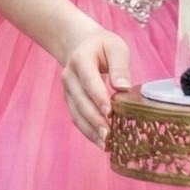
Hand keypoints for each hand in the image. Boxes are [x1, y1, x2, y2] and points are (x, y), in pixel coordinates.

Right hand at [60, 27, 131, 147]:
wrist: (80, 44)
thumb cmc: (103, 46)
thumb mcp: (116, 48)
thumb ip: (119, 66)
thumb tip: (123, 88)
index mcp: (81, 59)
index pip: (89, 80)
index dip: (98, 97)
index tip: (109, 112)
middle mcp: (69, 76)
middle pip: (81, 101)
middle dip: (95, 119)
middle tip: (109, 134)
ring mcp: (67, 90)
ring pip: (77, 113)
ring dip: (91, 130)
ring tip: (106, 144)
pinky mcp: (70, 101)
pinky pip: (77, 118)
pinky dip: (88, 131)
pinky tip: (101, 142)